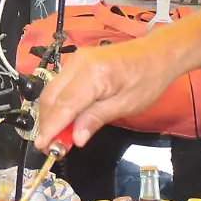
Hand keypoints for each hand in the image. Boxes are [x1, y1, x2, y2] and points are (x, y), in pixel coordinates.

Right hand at [35, 34, 180, 151]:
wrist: (157, 53)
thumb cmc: (148, 79)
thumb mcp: (126, 105)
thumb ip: (96, 119)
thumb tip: (75, 138)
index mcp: (94, 74)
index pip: (64, 105)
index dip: (50, 128)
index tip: (43, 147)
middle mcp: (79, 63)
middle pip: (50, 97)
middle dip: (46, 123)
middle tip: (49, 145)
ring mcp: (75, 59)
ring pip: (51, 91)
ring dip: (50, 114)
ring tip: (56, 136)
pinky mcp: (77, 61)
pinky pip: (59, 85)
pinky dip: (57, 103)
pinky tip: (64, 119)